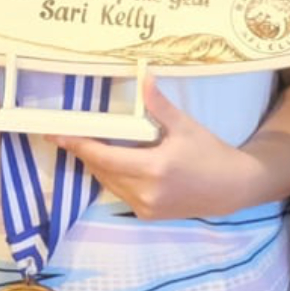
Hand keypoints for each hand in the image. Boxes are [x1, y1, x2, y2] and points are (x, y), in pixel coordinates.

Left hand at [53, 83, 255, 220]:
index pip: (104, 157)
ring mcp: (146, 208)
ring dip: (97, 165)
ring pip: (109, 184)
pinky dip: (112, 176)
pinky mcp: (149, 215)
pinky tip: (110, 161)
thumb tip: (144, 76)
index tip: (57, 135)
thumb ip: (160, 105)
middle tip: (66, 135)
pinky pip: (121, 193)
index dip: (79, 145)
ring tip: (85, 145)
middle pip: (102, 170)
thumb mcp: (185, 126)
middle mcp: (146, 193)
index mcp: (153, 169)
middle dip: (84, 153)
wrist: (232, 187)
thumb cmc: (210, 153)